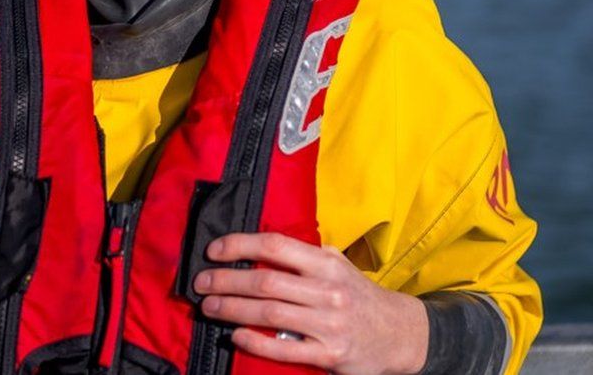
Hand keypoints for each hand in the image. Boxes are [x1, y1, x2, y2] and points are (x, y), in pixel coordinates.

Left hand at [192, 232, 427, 374]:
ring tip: (209, 306)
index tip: (213, 250)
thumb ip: (303, 254)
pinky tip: (236, 334)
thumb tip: (258, 245)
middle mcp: (327, 291)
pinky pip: (284, 349)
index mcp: (325, 263)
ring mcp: (328, 325)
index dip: (239, 245)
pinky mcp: (330, 355)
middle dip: (226, 281)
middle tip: (201, 282)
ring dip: (232, 309)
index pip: (274, 246)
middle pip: (265, 282)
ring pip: (269, 314)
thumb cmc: (358, 294)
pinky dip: (256, 342)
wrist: (399, 333)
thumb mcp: (337, 263)